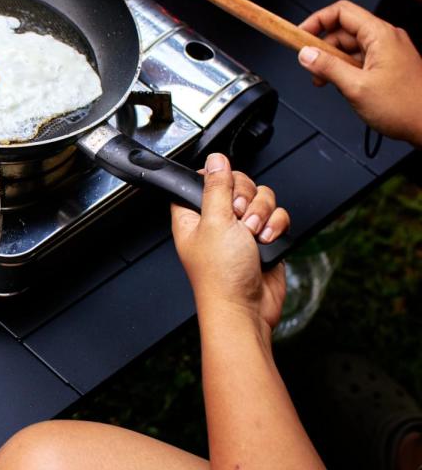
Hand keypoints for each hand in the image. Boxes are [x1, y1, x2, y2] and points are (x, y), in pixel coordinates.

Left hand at [171, 154, 289, 329]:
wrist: (246, 309)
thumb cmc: (220, 277)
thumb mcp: (214, 222)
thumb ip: (216, 188)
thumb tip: (215, 160)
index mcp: (193, 215)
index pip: (204, 179)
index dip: (218, 180)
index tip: (224, 192)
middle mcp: (217, 220)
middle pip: (239, 184)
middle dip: (246, 199)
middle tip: (239, 219)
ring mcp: (241, 229)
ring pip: (262, 198)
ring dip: (262, 215)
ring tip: (252, 235)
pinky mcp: (264, 238)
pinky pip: (278, 215)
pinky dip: (276, 226)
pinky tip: (266, 242)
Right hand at [297, 0, 421, 146]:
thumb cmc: (405, 107)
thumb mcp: (356, 87)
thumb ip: (327, 67)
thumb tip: (306, 54)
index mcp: (380, 35)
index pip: (341, 12)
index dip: (316, 20)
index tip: (299, 35)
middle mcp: (386, 38)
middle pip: (342, 30)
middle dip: (322, 47)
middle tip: (310, 66)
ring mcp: (387, 51)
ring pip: (349, 46)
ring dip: (332, 61)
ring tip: (325, 81)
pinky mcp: (387, 64)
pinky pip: (359, 58)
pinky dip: (344, 68)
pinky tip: (339, 84)